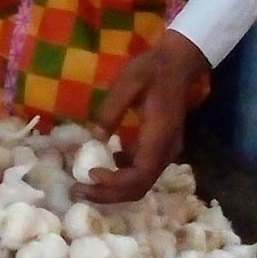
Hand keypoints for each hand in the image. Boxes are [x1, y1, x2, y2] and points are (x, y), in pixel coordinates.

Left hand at [80, 30, 213, 203]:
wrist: (179, 63)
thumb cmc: (153, 70)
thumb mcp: (128, 82)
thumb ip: (111, 109)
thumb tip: (94, 138)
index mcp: (159, 136)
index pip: (139, 175)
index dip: (114, 183)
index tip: (89, 175)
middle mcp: (166, 151)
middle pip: (139, 188)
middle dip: (108, 194)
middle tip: (77, 191)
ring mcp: (166, 152)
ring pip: (140, 184)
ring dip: (113, 189)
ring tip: (84, 185)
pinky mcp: (160, 148)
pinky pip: (141, 172)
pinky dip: (120, 177)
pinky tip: (102, 165)